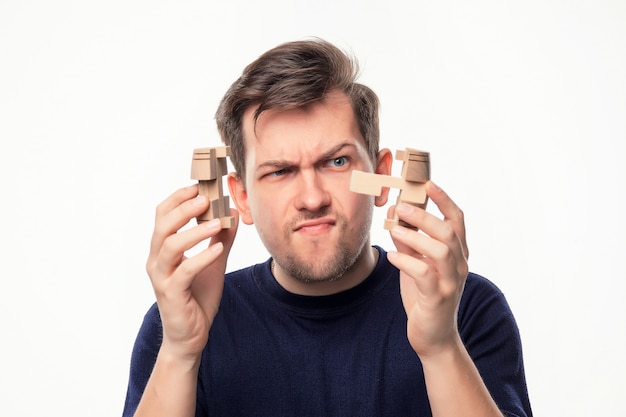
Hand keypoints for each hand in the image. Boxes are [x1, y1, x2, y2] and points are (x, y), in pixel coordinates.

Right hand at [146, 185, 237, 361]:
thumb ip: (221, 238)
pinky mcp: (172, 294)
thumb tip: (233, 212)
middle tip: (205, 198)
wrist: (191, 335)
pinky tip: (218, 249)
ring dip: (194, 231)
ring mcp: (162, 277)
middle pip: (162, 226)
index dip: (177, 198)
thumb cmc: (197, 297)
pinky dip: (201, 257)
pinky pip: (184, 271)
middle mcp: (157, 260)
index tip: (197, 186)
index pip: (162, 215)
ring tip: (217, 222)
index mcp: (163, 249)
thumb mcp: (214, 262)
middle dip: (183, 209)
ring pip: (170, 246)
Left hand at [387, 181, 468, 357]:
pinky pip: (424, 275)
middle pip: (448, 231)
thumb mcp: (417, 265)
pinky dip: (407, 262)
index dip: (444, 200)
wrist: (434, 337)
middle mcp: (459, 265)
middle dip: (424, 215)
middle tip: (400, 206)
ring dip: (415, 236)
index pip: (457, 220)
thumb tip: (395, 217)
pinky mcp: (438, 299)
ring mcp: (451, 282)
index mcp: (457, 254)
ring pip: (440, 250)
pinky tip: (393, 256)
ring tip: (394, 229)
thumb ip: (410, 242)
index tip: (427, 183)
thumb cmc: (425, 297)